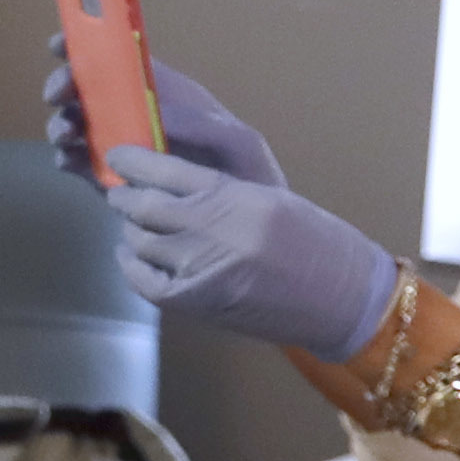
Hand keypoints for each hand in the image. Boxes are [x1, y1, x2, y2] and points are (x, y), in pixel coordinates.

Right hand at [40, 34, 279, 190]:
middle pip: (90, 88)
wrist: (244, 232)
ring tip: (65, 136)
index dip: (90, 44)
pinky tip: (68, 162)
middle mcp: (138, 115)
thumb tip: (154, 112)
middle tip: (57, 97)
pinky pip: (78, 163)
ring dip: (62, 123)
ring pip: (78, 124)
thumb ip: (199, 123)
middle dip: (66, 85)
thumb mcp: (237, 142)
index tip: (61, 44)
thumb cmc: (248, 176)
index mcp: (167, 95)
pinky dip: (66, 158)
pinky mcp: (110, 180)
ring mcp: (122, 148)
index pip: (124, 59)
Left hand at [109, 147, 399, 360]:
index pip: (164, 169)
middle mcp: (212, 230)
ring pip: (139, 241)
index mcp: (234, 196)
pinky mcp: (195, 303)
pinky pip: (143, 280)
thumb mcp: (268, 199)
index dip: (132, 161)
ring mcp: (200, 269)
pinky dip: (131, 264)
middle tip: (119, 190)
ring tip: (133, 222)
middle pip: (143, 206)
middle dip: (124, 195)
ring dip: (130, 229)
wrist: (341, 299)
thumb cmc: (314, 243)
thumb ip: (218, 191)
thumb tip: (166, 183)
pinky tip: (132, 254)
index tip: (118, 157)